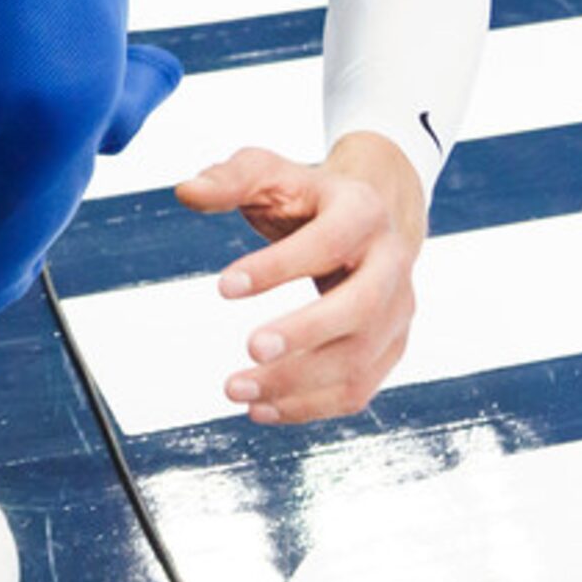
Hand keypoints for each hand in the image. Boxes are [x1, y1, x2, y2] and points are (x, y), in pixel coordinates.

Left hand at [175, 134, 427, 424]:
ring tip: (235, 390)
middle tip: (249, 348)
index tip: (223, 287)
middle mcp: (391, 263)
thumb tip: (185, 192)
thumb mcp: (270, 172)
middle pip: (361, 307)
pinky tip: (262, 408)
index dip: (279, 267)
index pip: (327, 242)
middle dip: (305, 333)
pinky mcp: (390, 347)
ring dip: (298, 383)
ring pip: (359, 359)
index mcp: (362, 212)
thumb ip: (229, 178)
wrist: (372, 217)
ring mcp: (397, 311)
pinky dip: (310, 406)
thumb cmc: (309, 197)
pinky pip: (358, 389)